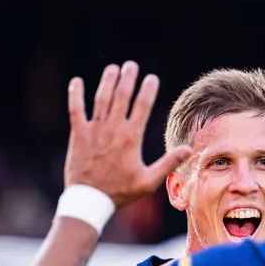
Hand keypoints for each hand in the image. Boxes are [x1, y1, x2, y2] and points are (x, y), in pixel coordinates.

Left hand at [64, 61, 191, 207]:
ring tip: (113, 69)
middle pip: (121, 96)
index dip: (147, 90)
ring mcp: (94, 130)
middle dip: (127, 79)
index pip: (142, 106)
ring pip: (101, 99)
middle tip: (131, 65)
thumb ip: (168, 164)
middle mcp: (112, 129)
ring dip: (107, 82)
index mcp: (130, 138)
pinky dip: (75, 95)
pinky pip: (76, 110)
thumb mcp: (148, 182)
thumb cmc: (120, 192)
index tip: (151, 78)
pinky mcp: (78, 135)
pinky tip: (76, 82)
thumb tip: (189, 150)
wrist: (90, 200)